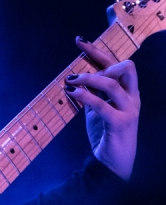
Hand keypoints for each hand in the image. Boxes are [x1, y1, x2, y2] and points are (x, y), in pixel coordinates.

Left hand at [66, 36, 139, 179]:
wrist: (112, 164)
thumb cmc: (106, 134)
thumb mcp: (97, 109)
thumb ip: (91, 93)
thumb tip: (75, 78)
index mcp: (128, 92)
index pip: (116, 65)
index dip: (98, 51)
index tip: (79, 40)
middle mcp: (132, 98)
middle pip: (125, 67)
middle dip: (100, 61)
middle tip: (77, 72)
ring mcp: (129, 110)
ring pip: (112, 83)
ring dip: (89, 79)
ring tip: (71, 82)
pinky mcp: (120, 123)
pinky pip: (102, 104)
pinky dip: (85, 96)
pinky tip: (72, 94)